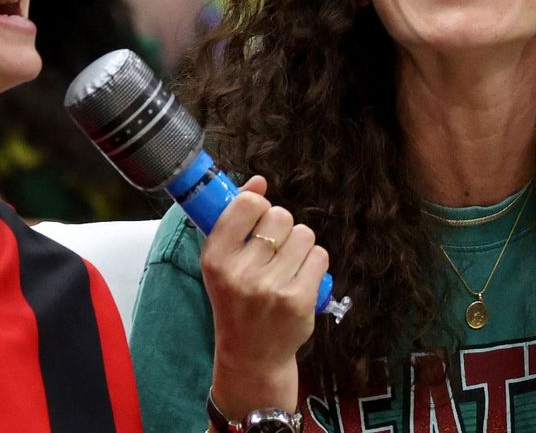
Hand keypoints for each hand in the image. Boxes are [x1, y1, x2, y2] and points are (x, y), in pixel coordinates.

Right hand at [201, 175, 328, 420]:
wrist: (251, 353)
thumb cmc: (236, 300)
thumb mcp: (222, 261)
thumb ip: (237, 218)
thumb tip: (260, 181)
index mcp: (215, 258)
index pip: (247, 205)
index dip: (258, 207)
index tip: (257, 222)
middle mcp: (241, 272)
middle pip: (281, 216)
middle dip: (282, 227)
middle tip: (274, 250)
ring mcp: (271, 288)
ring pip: (304, 234)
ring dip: (300, 245)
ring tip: (287, 265)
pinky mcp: (299, 300)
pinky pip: (320, 256)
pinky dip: (314, 263)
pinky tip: (300, 277)